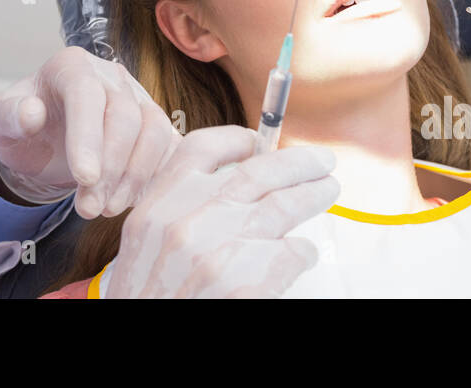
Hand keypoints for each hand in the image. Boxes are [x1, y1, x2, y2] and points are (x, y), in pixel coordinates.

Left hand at [0, 46, 181, 218]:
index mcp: (71, 66)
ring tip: (107, 208)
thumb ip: (9, 116)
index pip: (86, 94)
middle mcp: (111, 76)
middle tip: (89, 209)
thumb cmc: (22, 127)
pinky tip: (132, 201)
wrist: (45, 138)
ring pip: (154, 132)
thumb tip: (31, 113)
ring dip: (135, 177)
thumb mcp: (0, 121)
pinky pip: (171, 147)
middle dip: (110, 168)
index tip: (84, 177)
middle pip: (125, 117)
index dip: (88, 136)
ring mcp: (139, 99)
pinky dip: (157, 176)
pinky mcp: (155, 126)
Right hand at [101, 126, 339, 297]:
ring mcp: (220, 250)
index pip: (203, 148)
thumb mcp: (147, 238)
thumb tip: (236, 181)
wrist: (143, 331)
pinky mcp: (248, 282)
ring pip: (285, 206)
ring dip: (313, 194)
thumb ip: (182, 206)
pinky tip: (301, 254)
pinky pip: (292, 252)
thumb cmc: (148, 294)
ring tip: (327, 190)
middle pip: (257, 171)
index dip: (237, 140)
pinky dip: (303, 251)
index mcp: (161, 204)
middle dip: (297, 163)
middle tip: (322, 160)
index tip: (258, 142)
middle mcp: (190, 220)